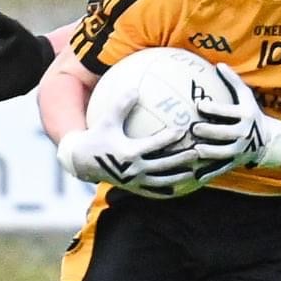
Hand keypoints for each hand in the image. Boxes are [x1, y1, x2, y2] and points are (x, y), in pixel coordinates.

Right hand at [56, 119, 195, 194]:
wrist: (81, 162)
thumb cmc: (96, 137)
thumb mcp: (106, 121)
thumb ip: (121, 106)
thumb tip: (135, 88)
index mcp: (128, 152)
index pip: (154, 145)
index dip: (169, 138)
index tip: (184, 130)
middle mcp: (133, 169)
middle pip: (163, 165)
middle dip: (182, 160)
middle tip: (198, 152)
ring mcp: (134, 181)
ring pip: (162, 181)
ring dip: (179, 177)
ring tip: (195, 173)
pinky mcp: (134, 189)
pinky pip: (154, 191)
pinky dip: (168, 190)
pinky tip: (182, 188)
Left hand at [189, 64, 280, 178]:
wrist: (267, 140)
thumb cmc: (251, 113)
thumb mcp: (246, 96)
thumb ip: (232, 81)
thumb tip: (218, 64)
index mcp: (244, 116)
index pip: (227, 112)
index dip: (213, 108)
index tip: (199, 105)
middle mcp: (242, 134)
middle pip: (224, 133)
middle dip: (209, 131)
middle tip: (194, 127)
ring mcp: (238, 150)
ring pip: (222, 153)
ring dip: (208, 152)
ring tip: (194, 150)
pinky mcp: (234, 162)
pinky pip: (220, 168)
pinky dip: (208, 172)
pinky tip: (194, 175)